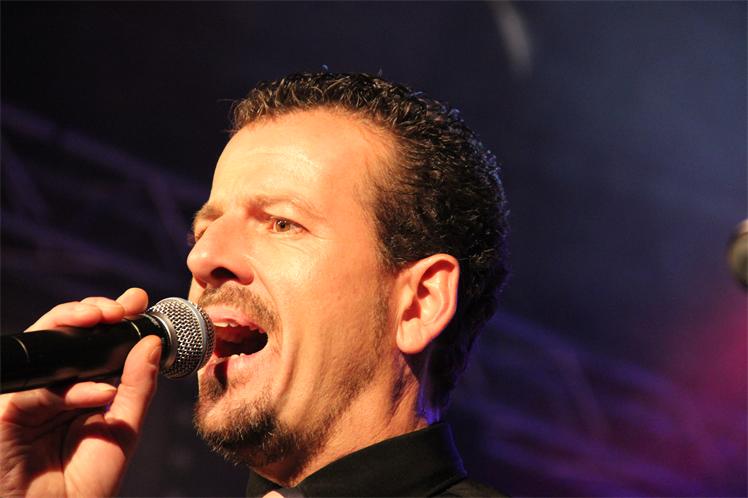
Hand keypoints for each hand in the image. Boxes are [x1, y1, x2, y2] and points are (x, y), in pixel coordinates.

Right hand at [0, 288, 160, 497]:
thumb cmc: (87, 482)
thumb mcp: (123, 427)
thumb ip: (138, 385)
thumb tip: (151, 342)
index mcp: (78, 388)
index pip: (92, 343)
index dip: (114, 318)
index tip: (139, 301)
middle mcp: (52, 388)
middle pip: (65, 335)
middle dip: (93, 311)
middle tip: (123, 305)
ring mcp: (28, 398)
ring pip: (45, 347)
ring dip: (75, 324)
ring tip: (108, 317)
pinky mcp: (7, 414)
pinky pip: (38, 391)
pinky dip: (72, 389)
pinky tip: (101, 392)